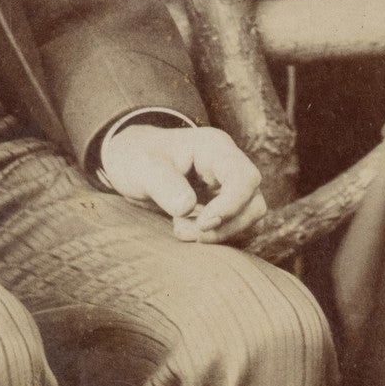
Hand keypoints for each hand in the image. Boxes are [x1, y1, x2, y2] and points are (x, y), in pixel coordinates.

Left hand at [100, 123, 266, 243]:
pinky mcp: (223, 207)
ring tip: (179, 230)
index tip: (202, 224)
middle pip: (254, 204)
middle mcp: (228, 167)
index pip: (244, 179)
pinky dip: (213, 238)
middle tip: (181, 230)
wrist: (131, 162)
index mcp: (214, 148)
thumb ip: (163, 184)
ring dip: (218, 235)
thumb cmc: (136, 156)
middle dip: (224, 226)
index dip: (230, 206)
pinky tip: (187, 231)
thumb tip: (187, 208)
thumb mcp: (141, 166)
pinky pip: (234, 229)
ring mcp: (228, 188)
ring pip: (247, 220)